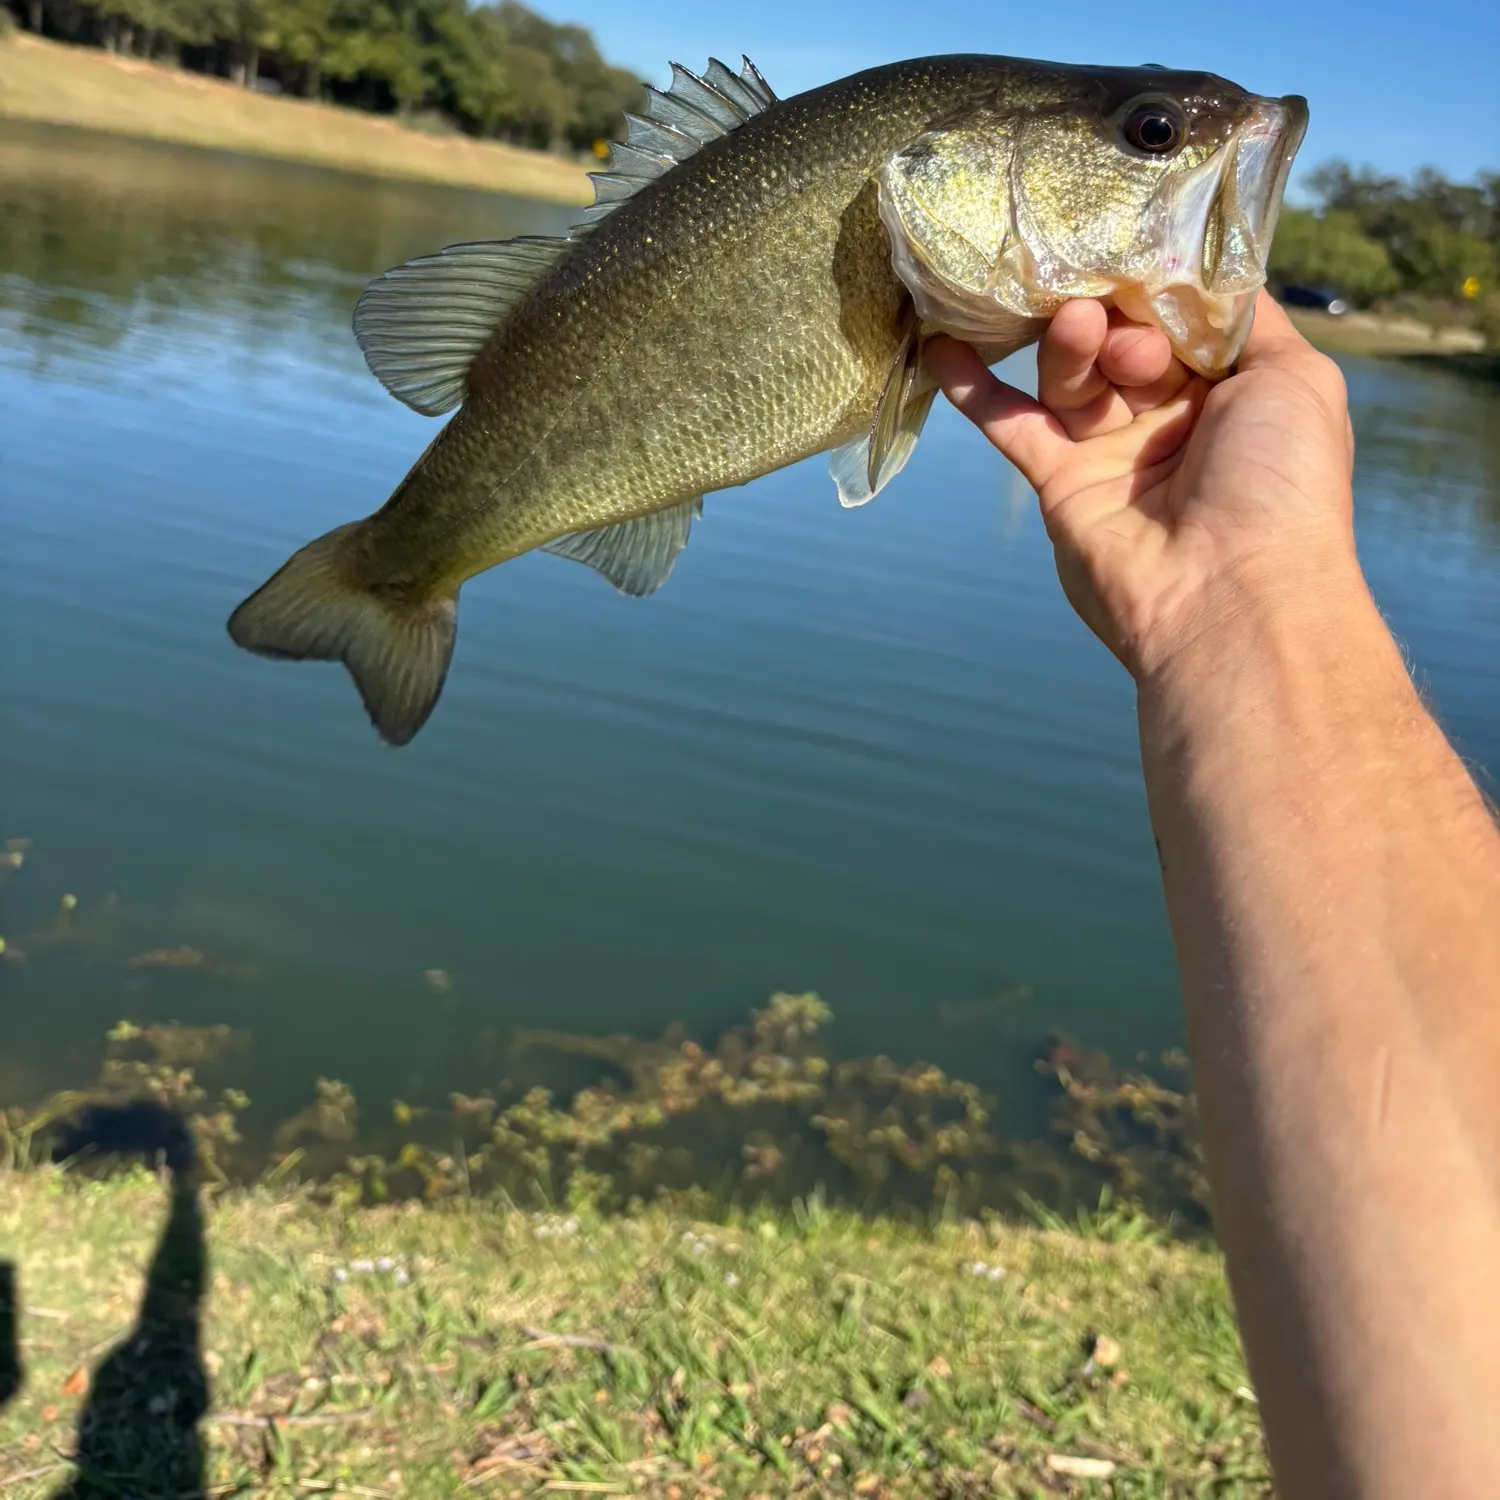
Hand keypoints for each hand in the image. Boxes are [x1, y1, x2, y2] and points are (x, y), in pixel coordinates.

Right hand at [925, 293, 1356, 679]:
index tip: (1134, 255)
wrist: (1229, 596)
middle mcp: (1170, 419)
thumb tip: (1204, 273)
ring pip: (1073, 376)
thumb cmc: (1279, 481)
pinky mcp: (1061, 486)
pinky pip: (1014, 426)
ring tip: (1071, 325)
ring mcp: (1112, 454)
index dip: (1156, 287)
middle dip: (1116, 319)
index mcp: (1230, 391)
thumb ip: (1247, 319)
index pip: (1178, 317)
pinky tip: (943, 346)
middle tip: (1114, 322)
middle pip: (1122, 339)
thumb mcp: (1295, 377)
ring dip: (1064, 343)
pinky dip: (976, 389)